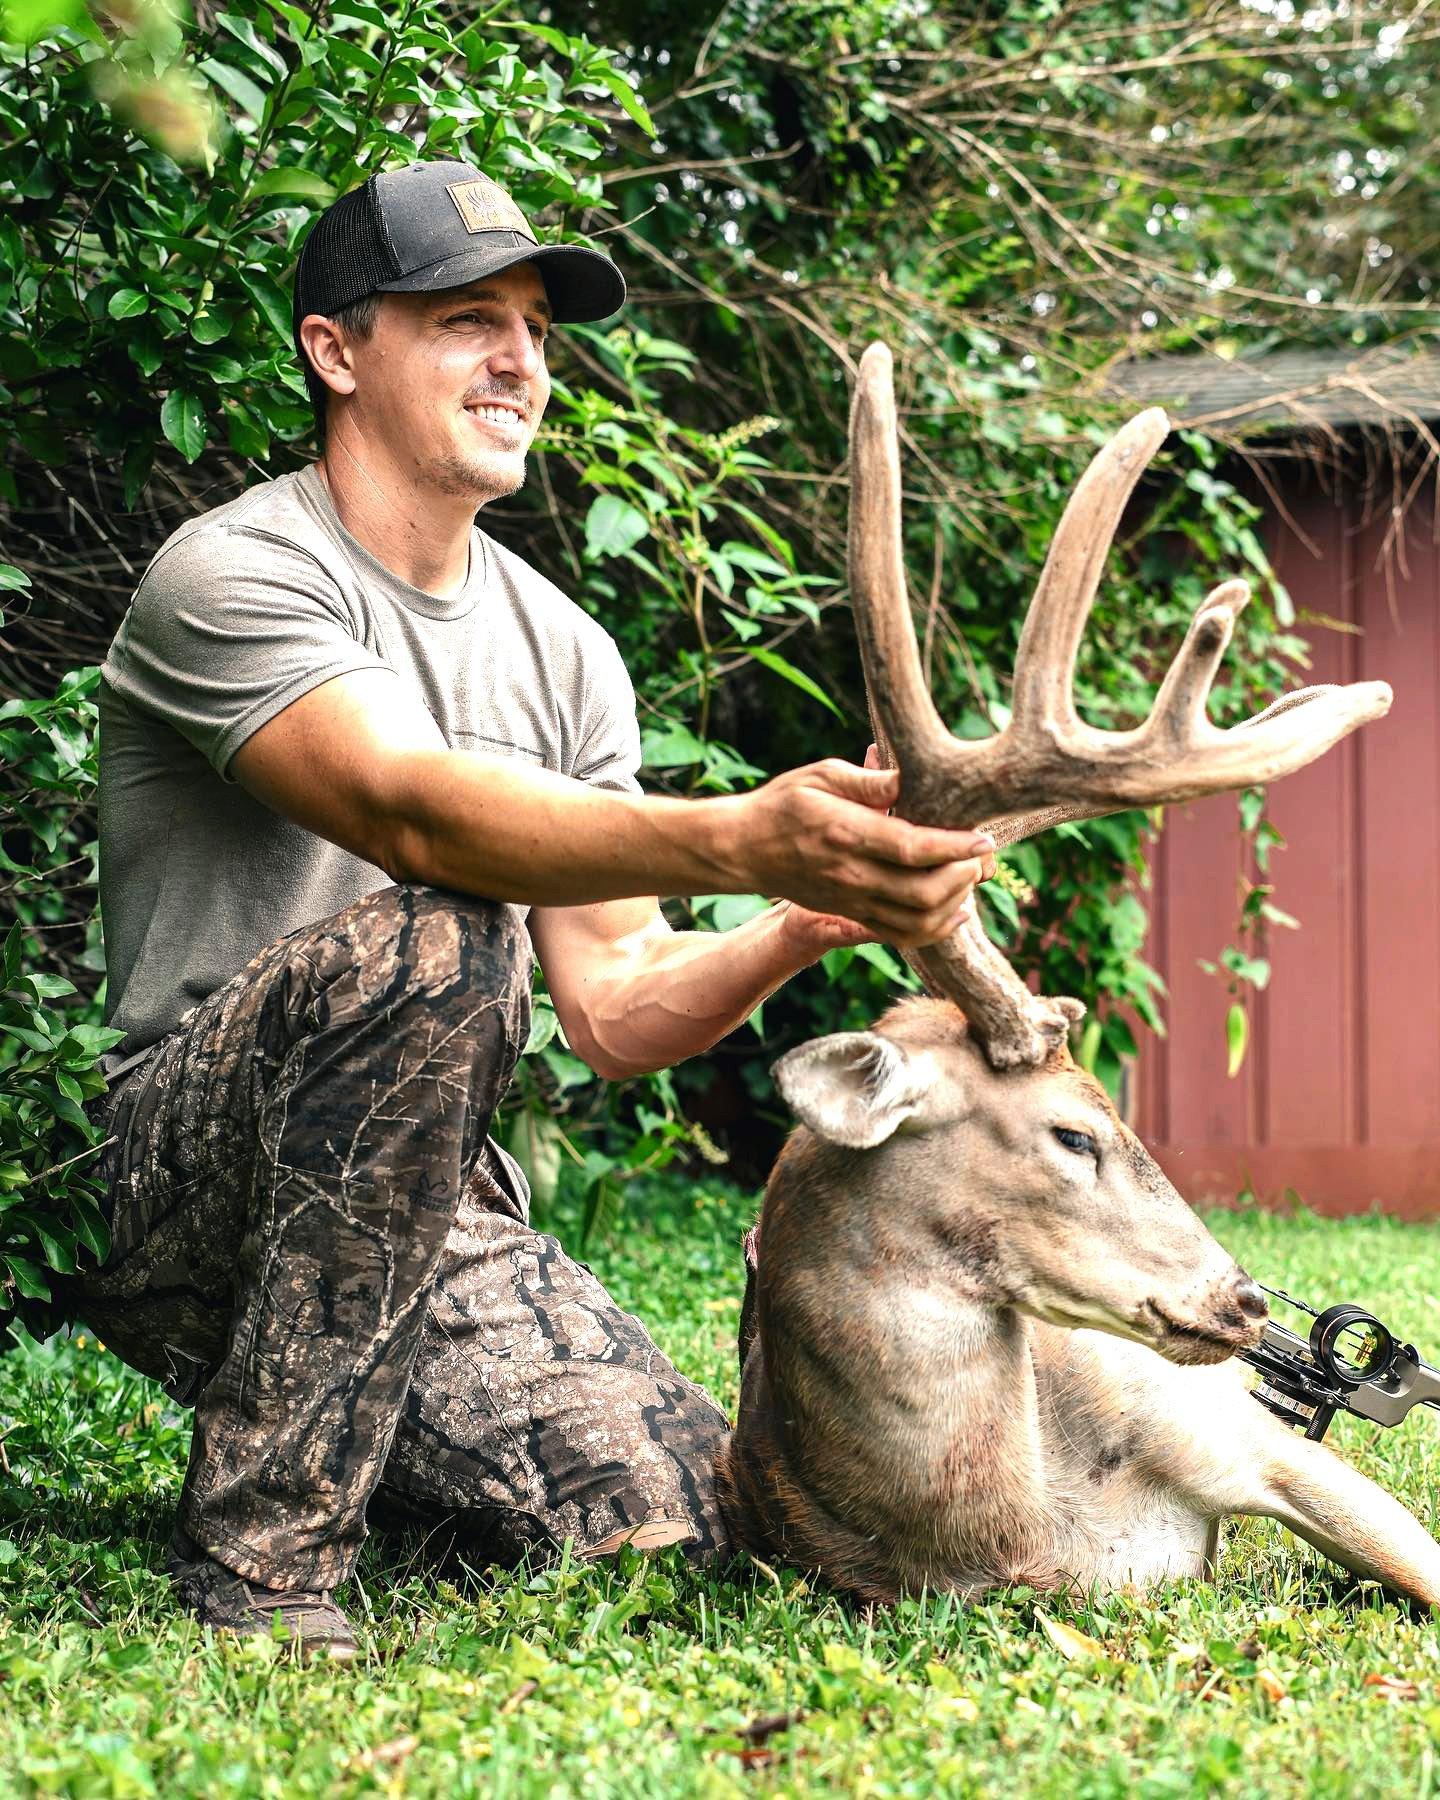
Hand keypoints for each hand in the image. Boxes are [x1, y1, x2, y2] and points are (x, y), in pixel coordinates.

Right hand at [721, 758, 995, 949]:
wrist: (744, 849)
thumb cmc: (785, 804)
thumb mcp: (821, 775)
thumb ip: (868, 780)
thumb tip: (909, 778)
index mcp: (846, 834)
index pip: (911, 848)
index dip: (954, 847)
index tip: (983, 838)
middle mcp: (851, 875)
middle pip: (923, 893)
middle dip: (963, 876)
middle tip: (979, 855)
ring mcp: (852, 901)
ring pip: (917, 922)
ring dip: (954, 903)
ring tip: (969, 876)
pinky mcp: (852, 914)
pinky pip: (902, 935)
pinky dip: (937, 930)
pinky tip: (958, 909)